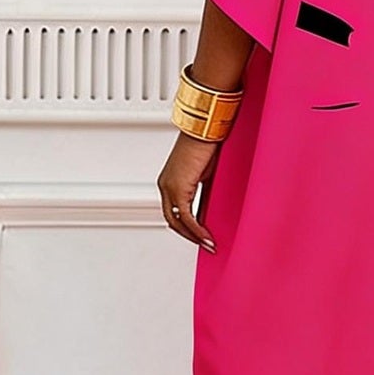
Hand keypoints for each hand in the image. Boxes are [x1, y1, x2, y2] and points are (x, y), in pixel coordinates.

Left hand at [158, 133, 222, 249]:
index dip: (186, 227)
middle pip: (172, 220)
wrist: (205, 130)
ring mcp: (169, 187)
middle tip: (205, 244)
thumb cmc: (206, 145)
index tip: (200, 236)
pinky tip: (207, 237)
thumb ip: (203, 193)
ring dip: (193, 236)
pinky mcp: (178, 188)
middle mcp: (165, 186)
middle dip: (189, 235)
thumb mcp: (205, 175)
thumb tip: (209, 210)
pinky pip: (185, 216)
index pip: (173, 212)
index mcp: (169, 182)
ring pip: (177, 221)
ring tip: (208, 244)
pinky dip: (197, 229)